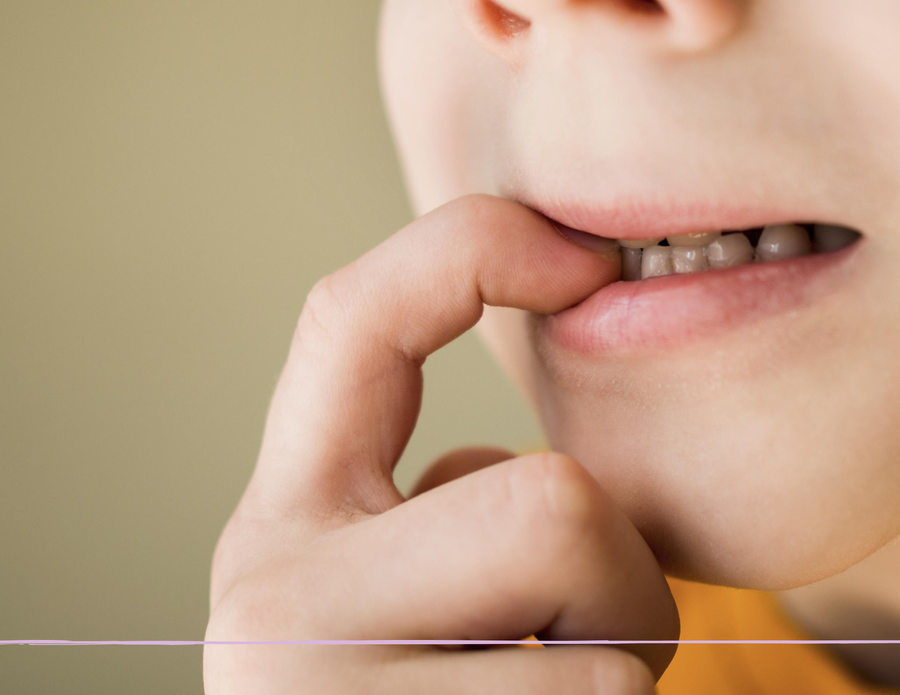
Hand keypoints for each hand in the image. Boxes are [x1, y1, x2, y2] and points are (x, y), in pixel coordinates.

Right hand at [204, 194, 679, 693]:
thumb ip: (432, 523)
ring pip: (595, 610)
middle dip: (623, 577)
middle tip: (594, 650)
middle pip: (545, 498)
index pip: (352, 320)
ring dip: (627, 661)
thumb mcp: (399, 616)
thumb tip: (478, 457)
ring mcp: (324, 691)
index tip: (590, 267)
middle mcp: (272, 604)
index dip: (475, 248)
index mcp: (280, 533)